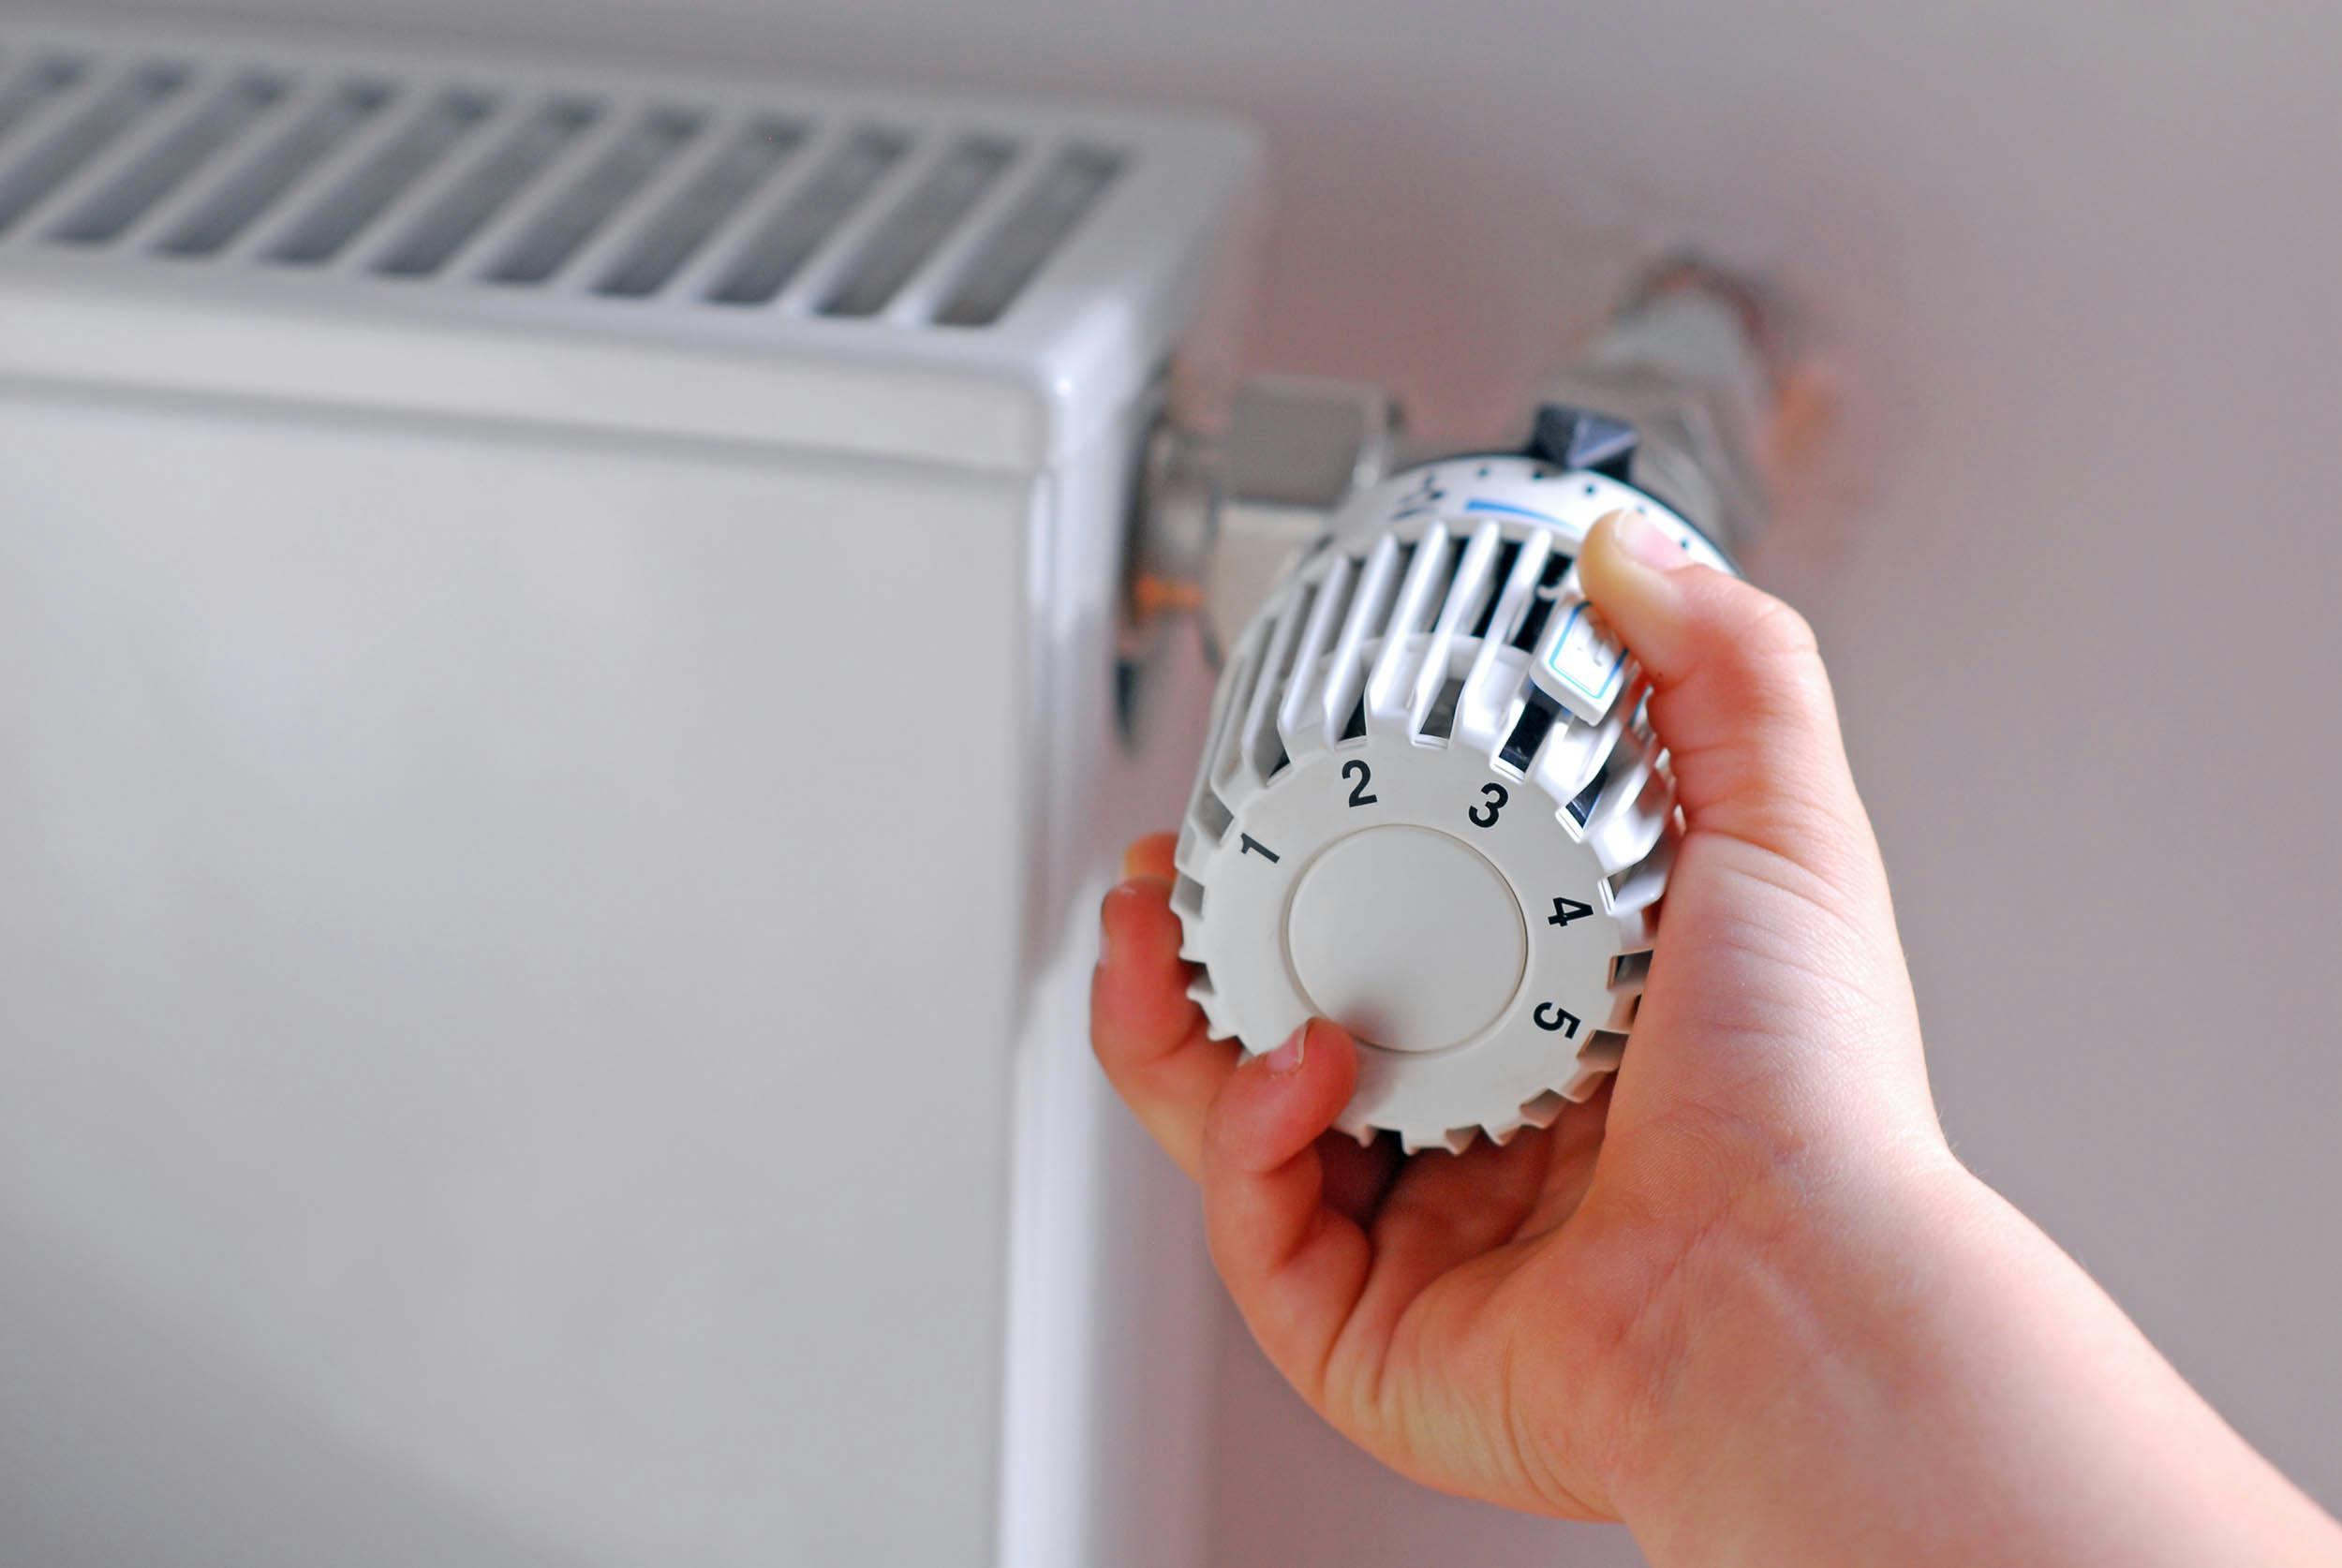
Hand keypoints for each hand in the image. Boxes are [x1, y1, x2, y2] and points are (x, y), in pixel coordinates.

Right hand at [1091, 509, 1947, 1520]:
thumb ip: (1727, 670)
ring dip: (1169, 1027)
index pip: (1394, 934)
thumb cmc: (1818, 1108)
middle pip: (1281, 1027)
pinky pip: (1255, 1226)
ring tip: (1154, 939)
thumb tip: (1629, 554)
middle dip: (1192, 944)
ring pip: (1232, 1128)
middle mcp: (1483, 1138)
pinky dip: (1244, 1135)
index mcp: (1561, 1035)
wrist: (1804, 1292)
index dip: (1308, 860)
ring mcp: (1420, 1241)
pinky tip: (1297, 1065)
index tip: (1264, 789)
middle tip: (1163, 872)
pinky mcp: (1370, 1336)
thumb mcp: (1786, 833)